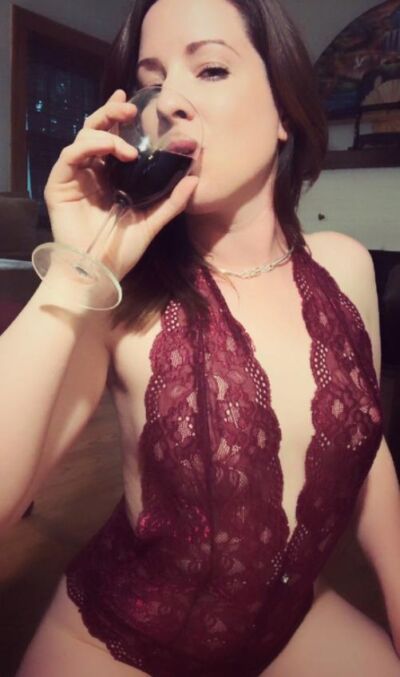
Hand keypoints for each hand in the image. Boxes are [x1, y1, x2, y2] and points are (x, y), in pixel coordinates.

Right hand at [44, 89, 198, 280]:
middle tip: (128, 110)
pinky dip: (89, 147)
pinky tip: (110, 150)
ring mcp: (74, 177)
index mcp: (109, 176)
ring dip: (106, 135)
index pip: (111, 137)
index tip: (131, 99)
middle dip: (111, 114)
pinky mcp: (60, 185)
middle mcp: (91, 172)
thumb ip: (172, 201)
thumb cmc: (121, 250)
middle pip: (95, 130)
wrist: (99, 273)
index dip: (117, 116)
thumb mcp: (152, 221)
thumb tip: (195, 178)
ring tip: (128, 150)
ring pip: (83, 137)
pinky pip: (70, 155)